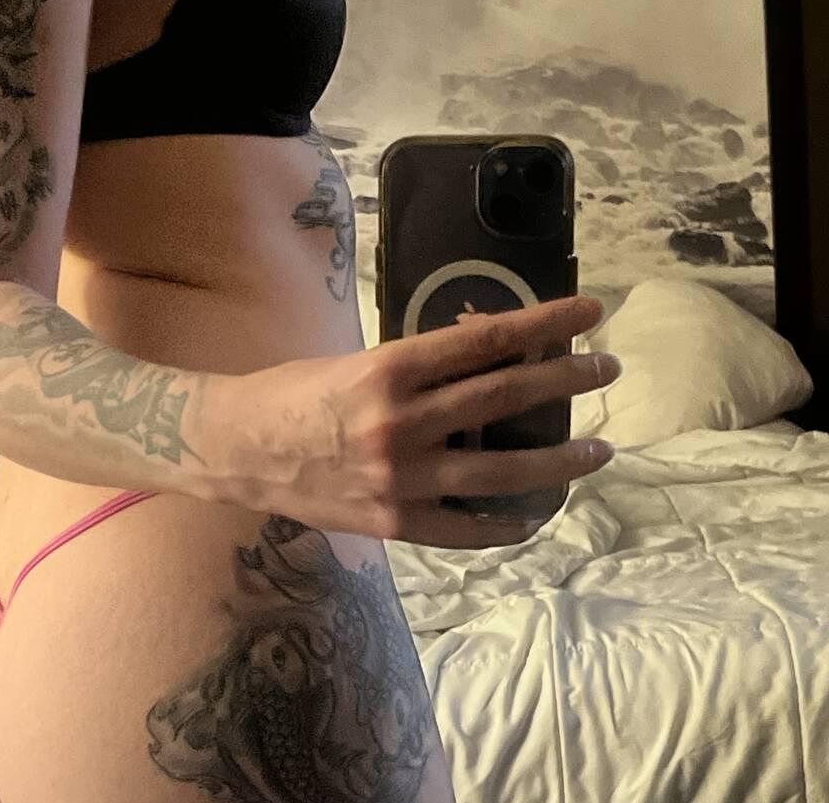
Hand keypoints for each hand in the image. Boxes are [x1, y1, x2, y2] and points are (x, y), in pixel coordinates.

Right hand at [192, 295, 619, 548]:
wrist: (235, 449)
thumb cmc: (292, 392)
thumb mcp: (356, 361)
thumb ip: (419, 365)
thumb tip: (484, 354)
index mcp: (390, 370)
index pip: (486, 341)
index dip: (544, 324)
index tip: (585, 311)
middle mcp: (401, 423)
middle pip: (503, 398)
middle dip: (564, 379)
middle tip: (606, 368)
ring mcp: (400, 478)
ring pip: (500, 470)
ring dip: (557, 460)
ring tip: (598, 449)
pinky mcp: (392, 522)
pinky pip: (464, 528)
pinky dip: (503, 524)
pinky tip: (532, 516)